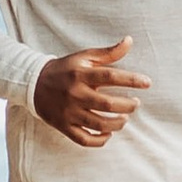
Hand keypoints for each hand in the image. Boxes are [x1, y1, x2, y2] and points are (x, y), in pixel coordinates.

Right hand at [33, 38, 149, 148]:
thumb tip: (129, 41)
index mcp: (81, 75)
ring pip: (98, 124)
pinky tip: (109, 134)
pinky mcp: (64, 126)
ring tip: (125, 118)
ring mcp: (69, 112)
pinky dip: (100, 140)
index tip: (147, 82)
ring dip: (117, 124)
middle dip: (127, 106)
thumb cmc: (65, 69)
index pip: (110, 76)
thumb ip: (108, 53)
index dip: (131, 80)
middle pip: (107, 104)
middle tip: (136, 104)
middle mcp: (75, 94)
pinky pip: (84, 139)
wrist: (33, 84)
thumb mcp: (84, 57)